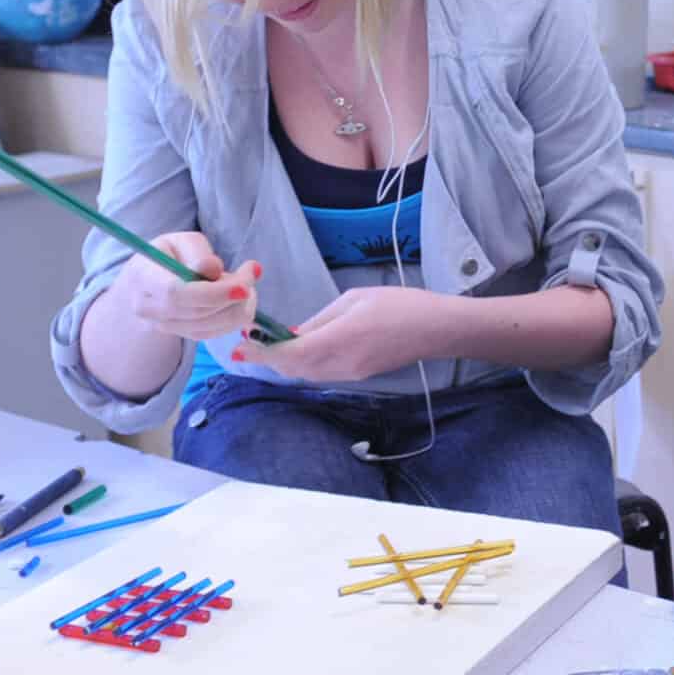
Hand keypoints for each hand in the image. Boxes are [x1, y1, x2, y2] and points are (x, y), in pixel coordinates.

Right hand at [116, 231, 260, 341]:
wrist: (146, 281)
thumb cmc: (168, 254)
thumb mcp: (181, 240)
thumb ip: (198, 252)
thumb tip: (214, 271)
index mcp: (143, 277)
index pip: (176, 294)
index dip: (213, 294)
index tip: (244, 286)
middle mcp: (147, 308)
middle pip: (196, 313)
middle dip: (233, 298)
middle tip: (253, 273)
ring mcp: (161, 326)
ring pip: (206, 328)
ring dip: (237, 308)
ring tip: (247, 284)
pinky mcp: (177, 335)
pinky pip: (210, 334)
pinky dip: (232, 319)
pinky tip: (241, 300)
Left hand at [233, 286, 454, 381]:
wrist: (436, 329)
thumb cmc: (399, 305)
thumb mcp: (354, 300)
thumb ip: (321, 320)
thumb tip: (295, 334)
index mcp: (336, 341)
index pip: (287, 354)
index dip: (259, 353)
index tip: (237, 347)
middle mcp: (339, 364)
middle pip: (291, 369)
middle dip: (267, 358)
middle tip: (250, 343)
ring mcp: (349, 373)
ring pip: (305, 374)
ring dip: (285, 363)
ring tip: (270, 345)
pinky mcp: (359, 375)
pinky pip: (321, 373)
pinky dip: (303, 364)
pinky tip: (302, 350)